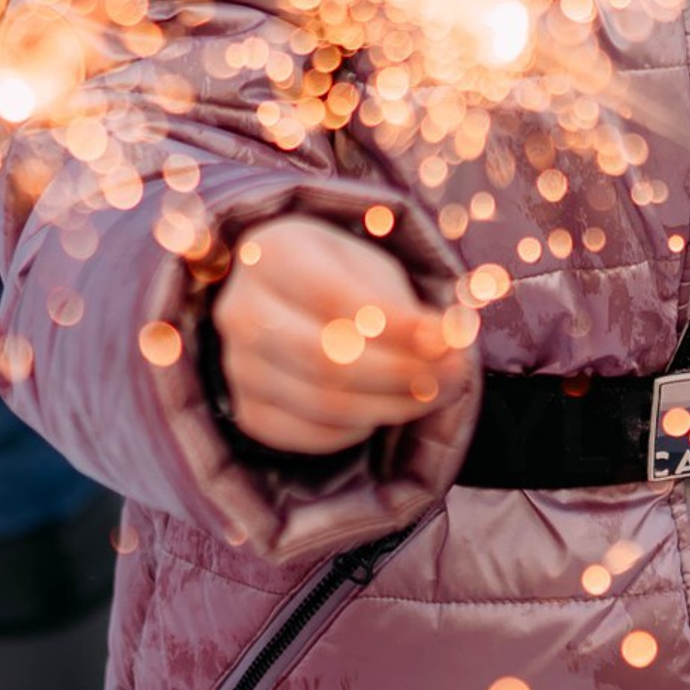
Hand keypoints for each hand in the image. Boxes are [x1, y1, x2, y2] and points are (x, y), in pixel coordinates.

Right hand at [214, 215, 475, 455]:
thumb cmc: (343, 279)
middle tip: (453, 374)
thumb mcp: (375, 274)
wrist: (291, 303)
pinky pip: (310, 436)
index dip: (396, 325)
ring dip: (391, 405)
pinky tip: (384, 408)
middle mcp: (238, 309)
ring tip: (435, 391)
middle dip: (399, 372)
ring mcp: (236, 364)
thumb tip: (447, 346)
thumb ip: (405, 309)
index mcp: (269, 253)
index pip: (333, 297)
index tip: (449, 339)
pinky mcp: (247, 409)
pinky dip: (358, 430)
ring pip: (321, 404)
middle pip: (323, 358)